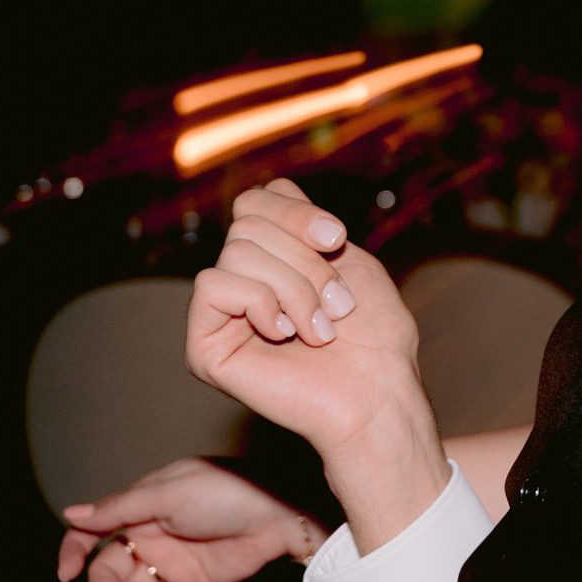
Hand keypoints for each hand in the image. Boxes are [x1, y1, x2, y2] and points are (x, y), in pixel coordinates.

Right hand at [56, 457, 323, 581]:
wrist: (282, 515)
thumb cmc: (230, 490)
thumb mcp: (170, 491)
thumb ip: (120, 507)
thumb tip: (72, 513)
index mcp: (142, 506)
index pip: (95, 530)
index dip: (75, 551)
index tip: (65, 574)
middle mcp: (152, 534)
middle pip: (110, 571)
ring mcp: (172, 562)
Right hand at [186, 179, 422, 455]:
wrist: (377, 390)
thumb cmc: (373, 333)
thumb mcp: (345, 257)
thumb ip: (300, 220)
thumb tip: (266, 190)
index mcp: (274, 260)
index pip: (259, 199)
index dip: (297, 213)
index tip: (337, 241)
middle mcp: (242, 282)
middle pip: (248, 222)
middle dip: (306, 259)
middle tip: (336, 304)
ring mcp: (221, 315)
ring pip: (237, 251)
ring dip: (295, 288)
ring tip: (319, 328)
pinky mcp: (204, 346)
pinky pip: (213, 285)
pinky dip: (261, 303)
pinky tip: (284, 336)